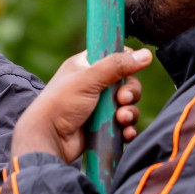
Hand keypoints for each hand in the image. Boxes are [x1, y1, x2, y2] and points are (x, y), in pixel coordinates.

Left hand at [11, 48, 152, 163]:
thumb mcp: (88, 79)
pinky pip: (124, 124)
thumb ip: (117, 65)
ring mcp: (99, 106)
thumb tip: (145, 54)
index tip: (130, 70)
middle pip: (127, 83)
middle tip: (122, 99)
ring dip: (130, 112)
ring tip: (121, 119)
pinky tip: (125, 132)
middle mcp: (94, 84)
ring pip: (128, 105)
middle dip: (130, 92)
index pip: (115, 56)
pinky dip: (127, 128)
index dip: (126, 62)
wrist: (49, 139)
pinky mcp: (103, 126)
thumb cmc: (61, 104)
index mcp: (86, 66)